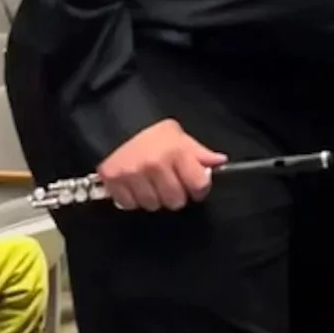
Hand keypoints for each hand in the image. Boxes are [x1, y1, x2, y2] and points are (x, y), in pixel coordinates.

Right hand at [95, 119, 226, 212]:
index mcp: (176, 152)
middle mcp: (155, 164)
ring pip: (153, 205)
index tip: (195, 186)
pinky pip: (130, 205)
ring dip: (154, 198)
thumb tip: (220, 162)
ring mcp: (133, 174)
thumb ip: (199, 153)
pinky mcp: (113, 181)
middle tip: (169, 183)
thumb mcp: (179, 137)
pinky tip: (134, 185)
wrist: (114, 126)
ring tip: (150, 182)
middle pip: (176, 201)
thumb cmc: (151, 133)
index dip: (200, 188)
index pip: (199, 185)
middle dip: (175, 195)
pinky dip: (133, 199)